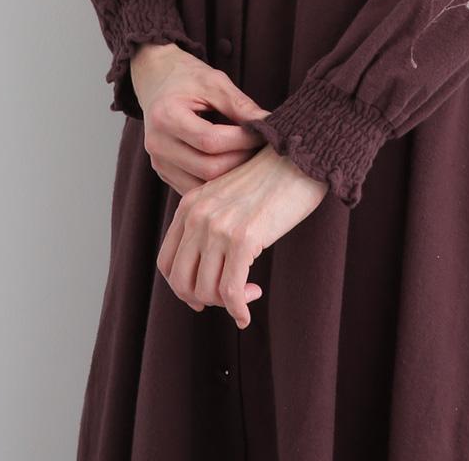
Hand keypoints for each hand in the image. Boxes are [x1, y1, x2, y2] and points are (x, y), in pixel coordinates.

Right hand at [130, 43, 270, 195]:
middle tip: (263, 149)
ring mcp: (158, 162)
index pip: (211, 141)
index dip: (243, 140)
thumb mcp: (214, 82)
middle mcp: (157, 144)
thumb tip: (269, 125)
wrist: (157, 80)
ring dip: (232, 177)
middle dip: (241, 160)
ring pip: (203, 185)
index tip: (265, 133)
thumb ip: (241, 105)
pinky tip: (235, 167)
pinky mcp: (164, 173)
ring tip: (252, 158)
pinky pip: (195, 189)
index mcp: (166, 116)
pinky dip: (218, 183)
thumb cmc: (187, 78)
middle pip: (208, 168)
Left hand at [156, 141, 329, 328]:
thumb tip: (209, 274)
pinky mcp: (243, 238)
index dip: (183, 287)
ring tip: (249, 292)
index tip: (205, 295)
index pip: (167, 262)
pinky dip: (238, 309)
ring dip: (226, 303)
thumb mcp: (228, 197)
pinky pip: (230, 291)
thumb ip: (212, 224)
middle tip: (228, 299)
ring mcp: (218, 227)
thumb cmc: (272, 180)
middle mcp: (197, 216)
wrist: (301, 157)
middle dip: (203, 299)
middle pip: (181, 281)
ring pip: (205, 290)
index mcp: (190, 205)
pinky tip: (247, 311)